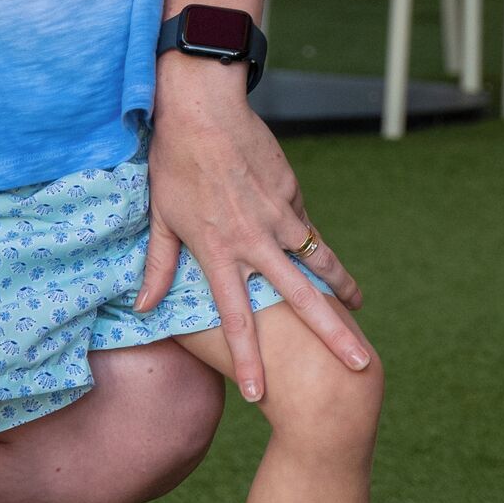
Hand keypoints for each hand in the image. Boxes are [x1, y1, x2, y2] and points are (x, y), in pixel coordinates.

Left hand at [137, 54, 366, 403]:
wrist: (205, 105)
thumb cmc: (174, 162)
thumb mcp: (160, 217)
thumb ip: (159, 266)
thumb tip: (144, 307)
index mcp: (219, 252)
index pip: (237, 319)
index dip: (249, 361)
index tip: (262, 396)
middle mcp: (255, 239)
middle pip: (300, 298)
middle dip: (331, 335)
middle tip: (358, 365)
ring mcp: (279, 214)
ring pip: (318, 258)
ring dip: (341, 286)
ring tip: (359, 309)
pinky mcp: (291, 191)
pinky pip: (304, 223)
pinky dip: (313, 241)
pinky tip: (318, 251)